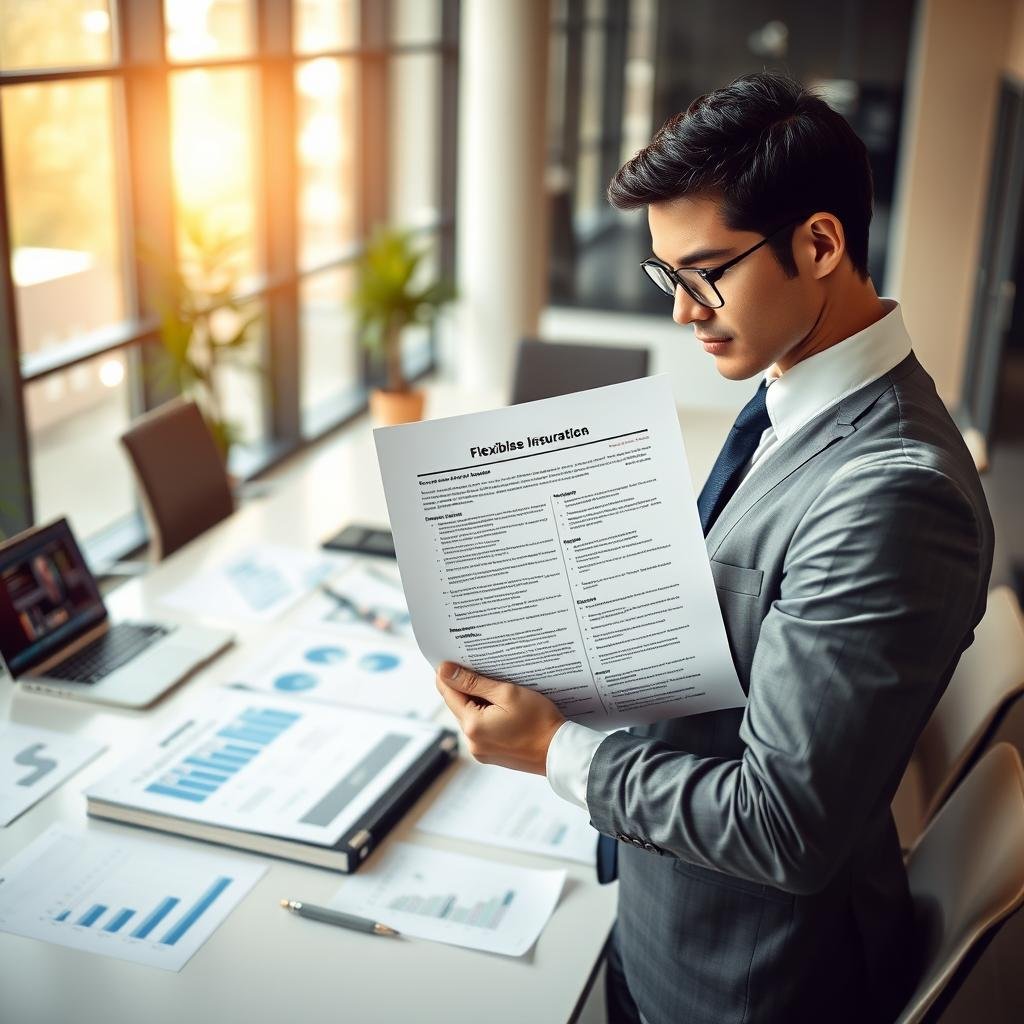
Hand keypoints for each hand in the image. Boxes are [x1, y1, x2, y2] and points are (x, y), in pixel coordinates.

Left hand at [435, 662, 565, 774]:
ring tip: (497, 688)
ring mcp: (480, 750)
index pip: (448, 693)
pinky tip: (501, 706)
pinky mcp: (490, 754)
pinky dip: (486, 714)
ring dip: (478, 701)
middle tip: (480, 668)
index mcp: (472, 725)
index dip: (448, 675)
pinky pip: (481, 728)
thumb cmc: (539, 721)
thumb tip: (445, 671)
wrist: (559, 751)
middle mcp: (472, 741)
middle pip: (458, 706)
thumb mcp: (507, 693)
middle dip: (466, 687)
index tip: (452, 659)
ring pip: (470, 716)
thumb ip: (474, 682)